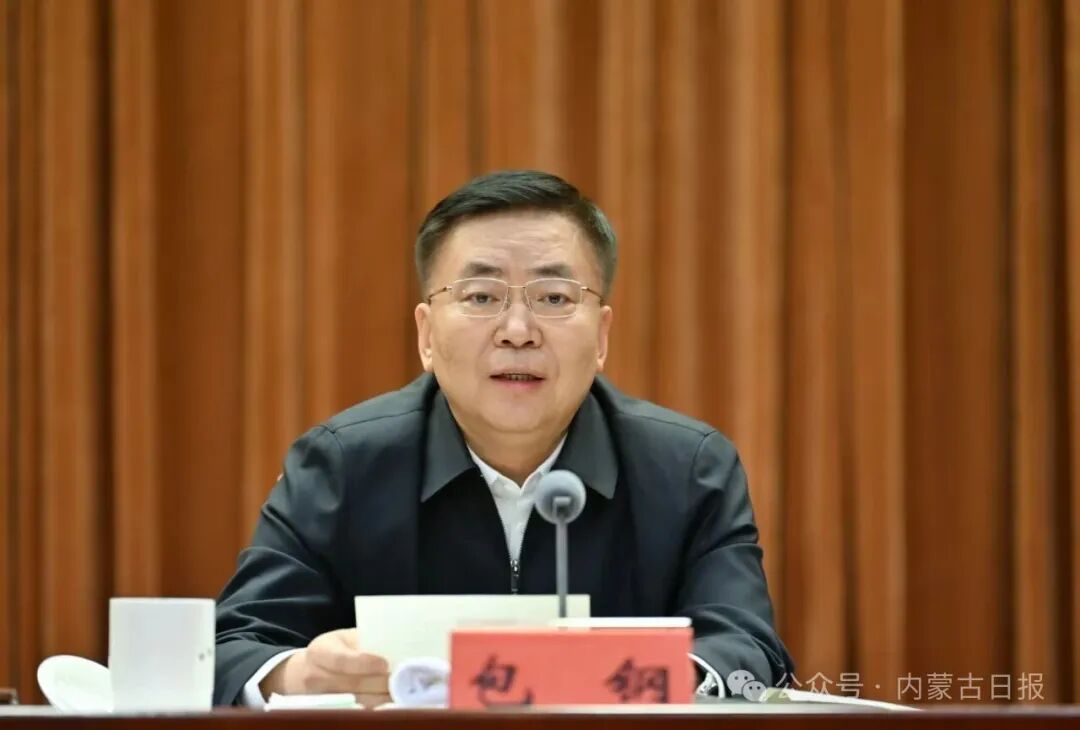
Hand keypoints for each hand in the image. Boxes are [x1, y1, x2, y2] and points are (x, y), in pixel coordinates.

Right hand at [261, 628, 390, 706]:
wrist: (306, 671)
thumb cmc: (336, 650)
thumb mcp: (344, 638)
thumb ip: (366, 641)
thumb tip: (399, 645)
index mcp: (319, 651)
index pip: (342, 660)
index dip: (364, 663)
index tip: (385, 664)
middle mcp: (314, 677)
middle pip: (353, 685)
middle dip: (382, 682)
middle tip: (405, 678)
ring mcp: (320, 699)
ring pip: (358, 702)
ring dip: (383, 698)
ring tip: (403, 690)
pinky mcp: (328, 713)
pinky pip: (356, 713)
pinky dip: (375, 708)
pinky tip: (390, 703)